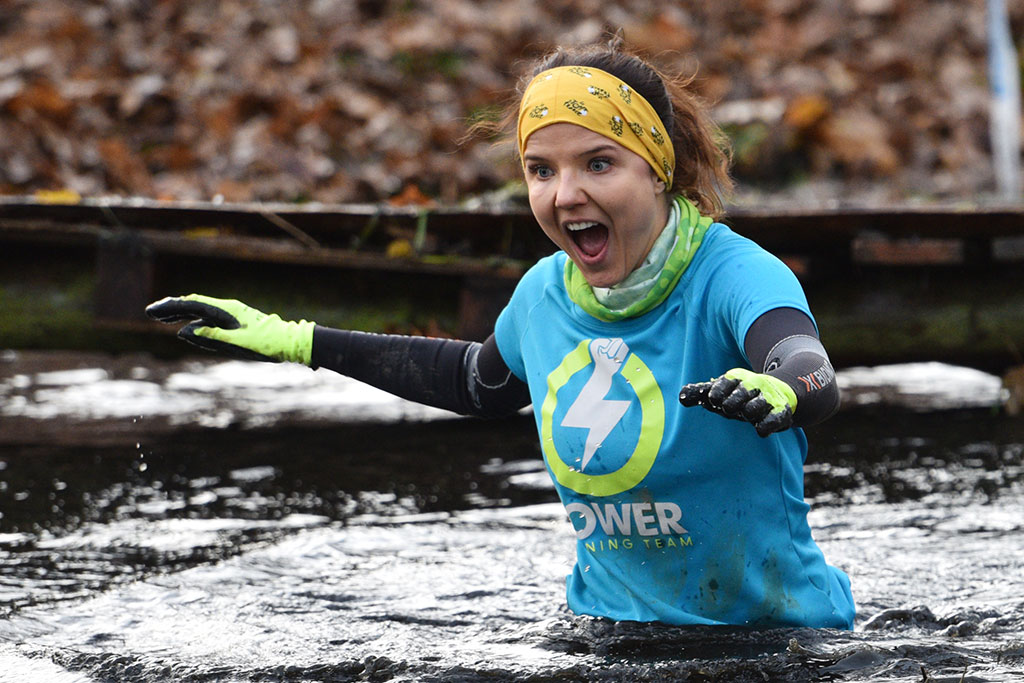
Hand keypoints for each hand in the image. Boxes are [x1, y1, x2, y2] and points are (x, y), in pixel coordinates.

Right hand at [145, 294, 314, 364]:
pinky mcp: (234, 323)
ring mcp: (231, 316)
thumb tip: (186, 331)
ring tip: (161, 316)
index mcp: (227, 311)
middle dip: (171, 308)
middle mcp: (227, 309)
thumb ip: (212, 337)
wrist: (290, 342)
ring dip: (180, 313)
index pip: (193, 305)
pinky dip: (194, 321)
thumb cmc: (267, 344)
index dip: (171, 307)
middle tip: (150, 312)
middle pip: (194, 305)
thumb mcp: (238, 343)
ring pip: (200, 311)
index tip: (153, 311)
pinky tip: (185, 326)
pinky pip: (209, 320)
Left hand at [679, 368, 796, 436]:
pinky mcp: (781, 412)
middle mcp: (753, 385)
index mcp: (737, 378)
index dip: (717, 393)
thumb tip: (681, 397)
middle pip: (740, 395)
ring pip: (754, 407)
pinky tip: (760, 429)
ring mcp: (768, 398)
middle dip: (732, 404)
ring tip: (746, 414)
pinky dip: (765, 426)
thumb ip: (699, 393)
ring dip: (748, 413)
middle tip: (730, 409)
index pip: (726, 382)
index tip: (714, 400)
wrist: (779, 393)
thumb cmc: (741, 395)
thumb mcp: (721, 392)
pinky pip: (773, 420)